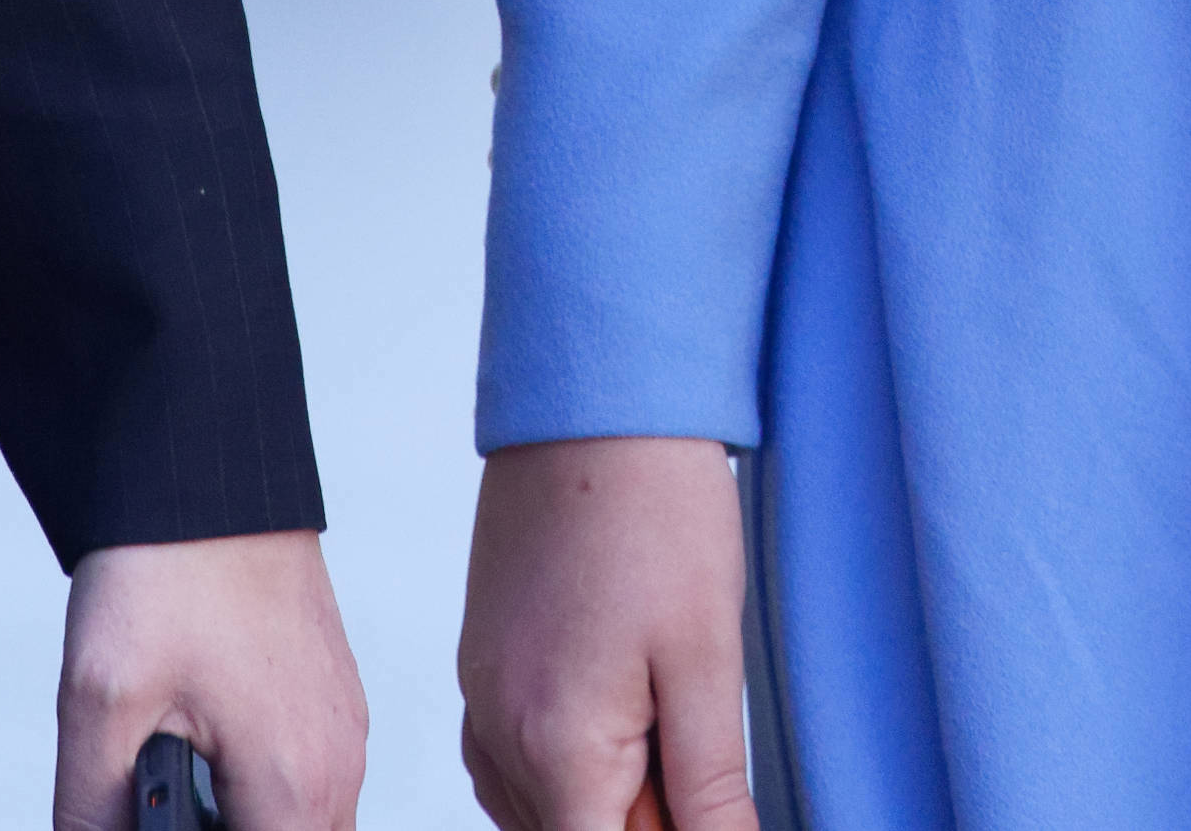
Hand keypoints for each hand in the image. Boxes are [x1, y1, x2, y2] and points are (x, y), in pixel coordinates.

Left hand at [59, 531, 360, 830]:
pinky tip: (199, 757)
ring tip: (171, 781)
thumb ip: (93, 814)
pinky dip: (261, 792)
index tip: (150, 824)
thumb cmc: (170, 565)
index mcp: (295, 782)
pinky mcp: (330, 697)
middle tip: (156, 805)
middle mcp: (338, 761)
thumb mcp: (103, 705)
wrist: (208, 469)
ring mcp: (342, 727)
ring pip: (304, 826)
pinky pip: (309, 782)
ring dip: (244, 821)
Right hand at [460, 436, 751, 830]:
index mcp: (554, 745)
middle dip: (642, 821)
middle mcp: (499, 733)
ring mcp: (481, 698)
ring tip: (672, 729)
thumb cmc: (656, 509)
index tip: (703, 803)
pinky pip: (515, 764)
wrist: (592, 402)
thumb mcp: (707, 658)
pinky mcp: (483, 666)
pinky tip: (625, 726)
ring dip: (608, 800)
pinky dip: (569, 771)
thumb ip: (709, 787)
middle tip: (698, 751)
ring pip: (541, 811)